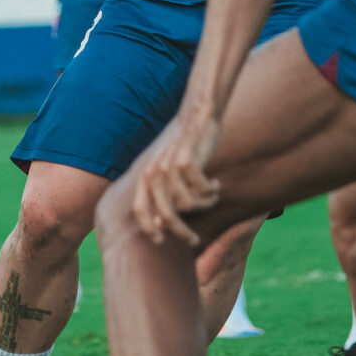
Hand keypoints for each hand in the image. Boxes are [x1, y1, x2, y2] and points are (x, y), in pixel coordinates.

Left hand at [128, 110, 221, 246]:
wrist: (197, 114)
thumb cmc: (183, 146)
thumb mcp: (167, 169)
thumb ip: (162, 194)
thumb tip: (160, 224)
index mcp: (145, 175)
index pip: (139, 209)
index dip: (148, 228)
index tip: (160, 241)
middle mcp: (153, 172)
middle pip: (166, 215)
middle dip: (180, 232)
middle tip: (194, 241)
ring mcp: (169, 166)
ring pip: (188, 205)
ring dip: (204, 205)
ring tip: (212, 195)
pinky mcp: (187, 161)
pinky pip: (202, 190)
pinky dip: (211, 192)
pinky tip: (216, 184)